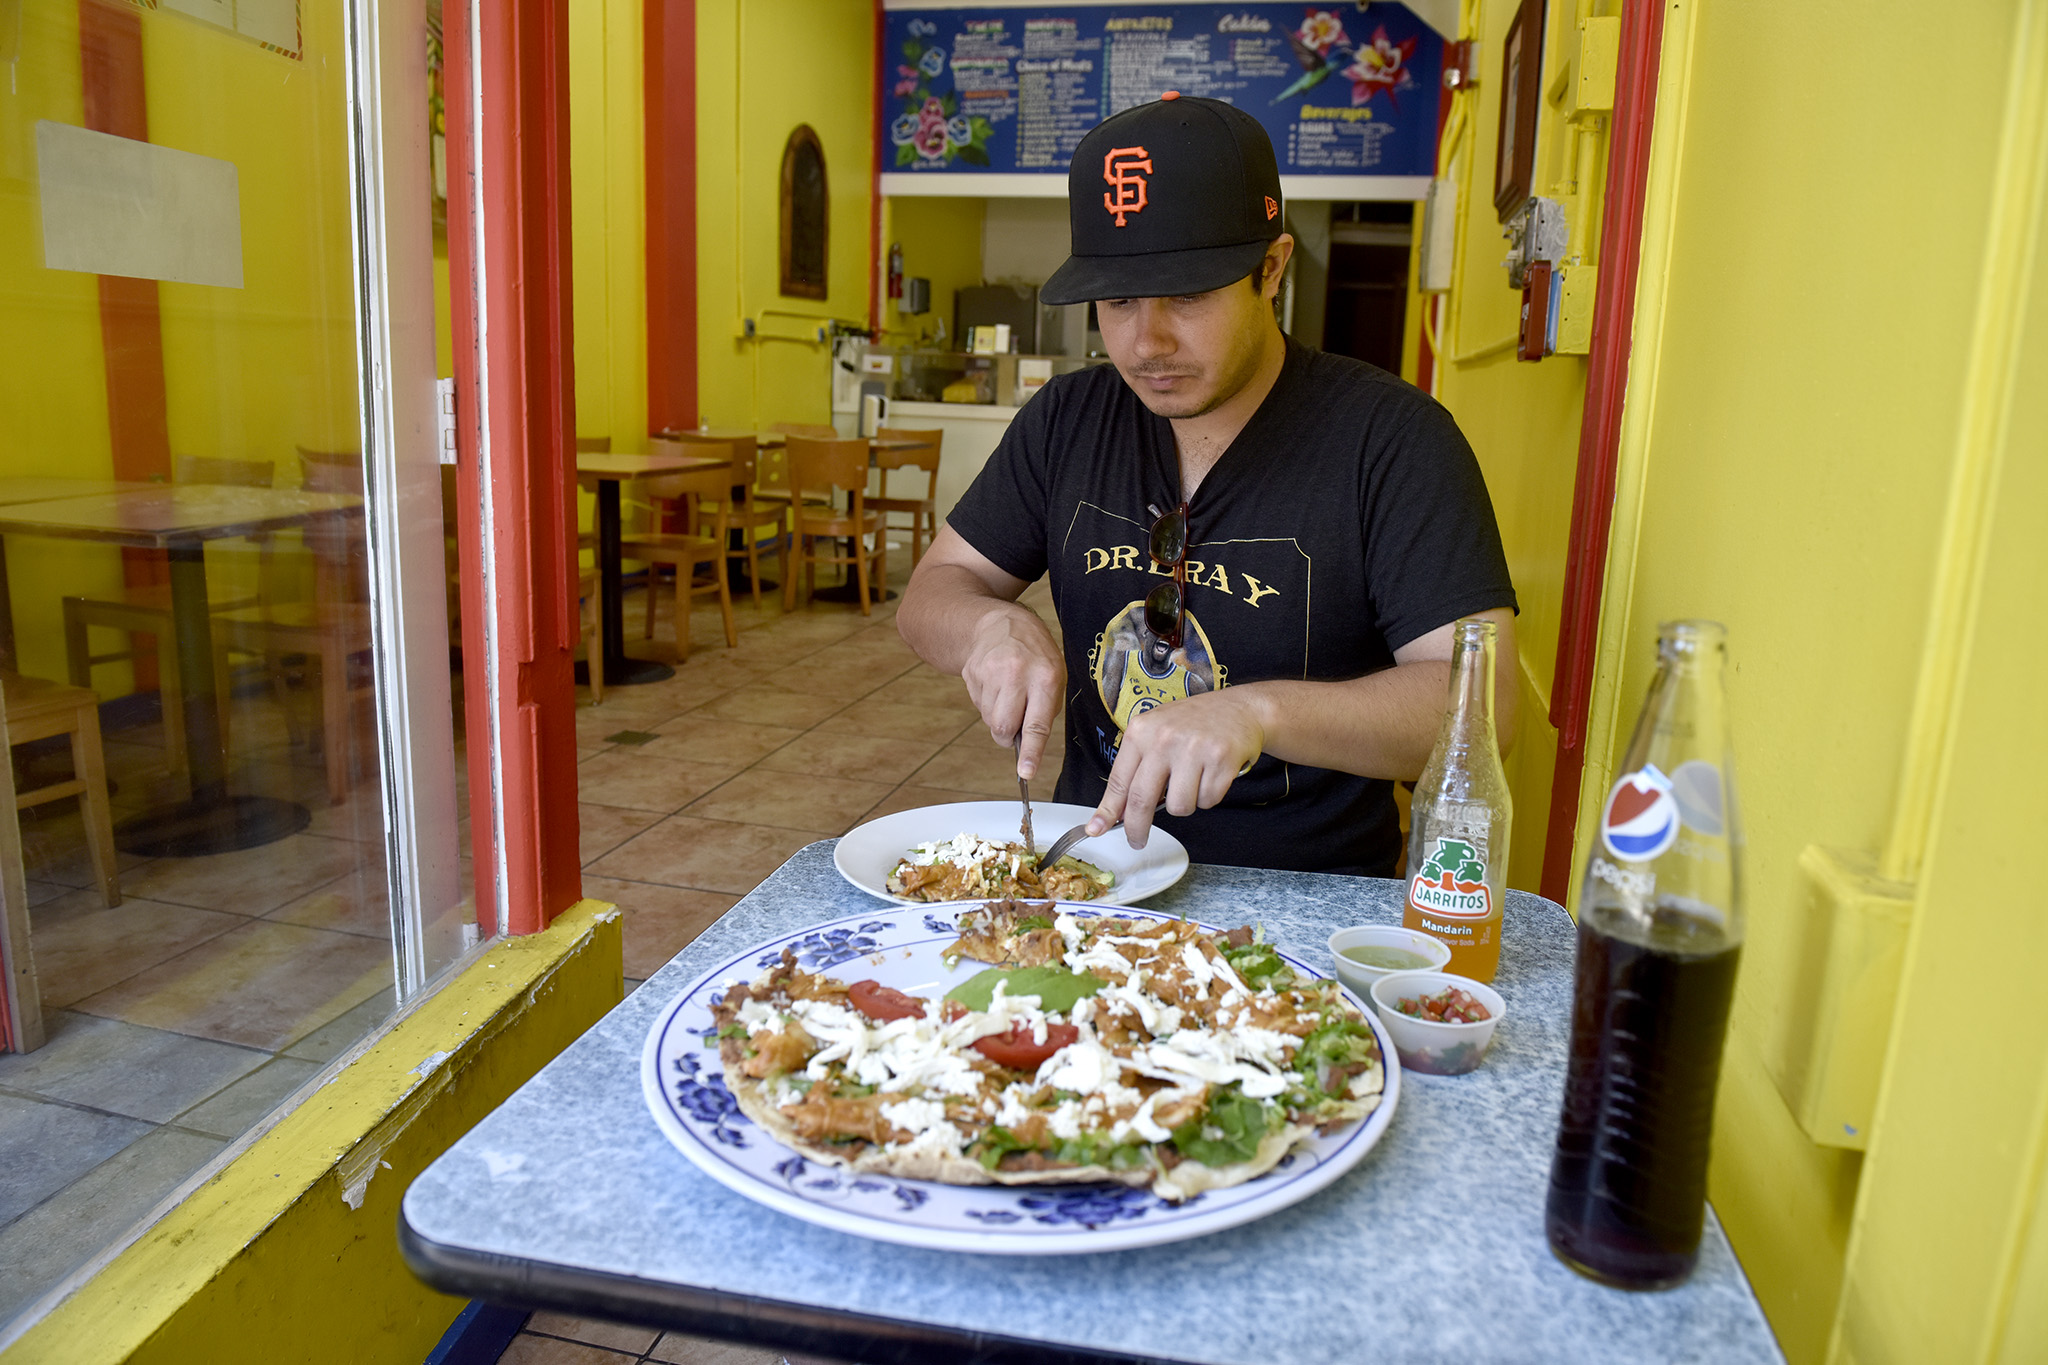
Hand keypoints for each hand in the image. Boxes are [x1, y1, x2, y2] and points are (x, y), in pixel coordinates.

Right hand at [959, 606, 1065, 779]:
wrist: (998, 622)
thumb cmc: (1034, 653)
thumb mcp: (1054, 674)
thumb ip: (1045, 709)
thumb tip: (1028, 745)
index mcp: (1046, 677)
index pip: (1037, 723)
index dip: (1031, 752)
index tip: (1026, 772)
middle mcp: (1017, 675)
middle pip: (1004, 727)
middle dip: (1008, 736)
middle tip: (1014, 725)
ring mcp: (990, 673)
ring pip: (989, 720)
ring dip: (998, 718)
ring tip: (1007, 694)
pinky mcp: (971, 673)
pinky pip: (978, 706)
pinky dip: (987, 704)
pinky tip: (995, 685)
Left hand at [1090, 689, 1265, 847]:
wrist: (1239, 707)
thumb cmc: (1194, 723)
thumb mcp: (1157, 732)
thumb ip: (1138, 766)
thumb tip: (1118, 810)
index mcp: (1141, 730)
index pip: (1119, 780)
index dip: (1107, 810)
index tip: (1096, 829)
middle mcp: (1164, 738)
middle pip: (1141, 800)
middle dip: (1137, 828)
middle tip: (1138, 840)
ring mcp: (1193, 748)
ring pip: (1178, 806)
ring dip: (1186, 803)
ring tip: (1194, 779)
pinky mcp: (1220, 759)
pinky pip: (1207, 801)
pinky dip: (1210, 795)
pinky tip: (1212, 774)